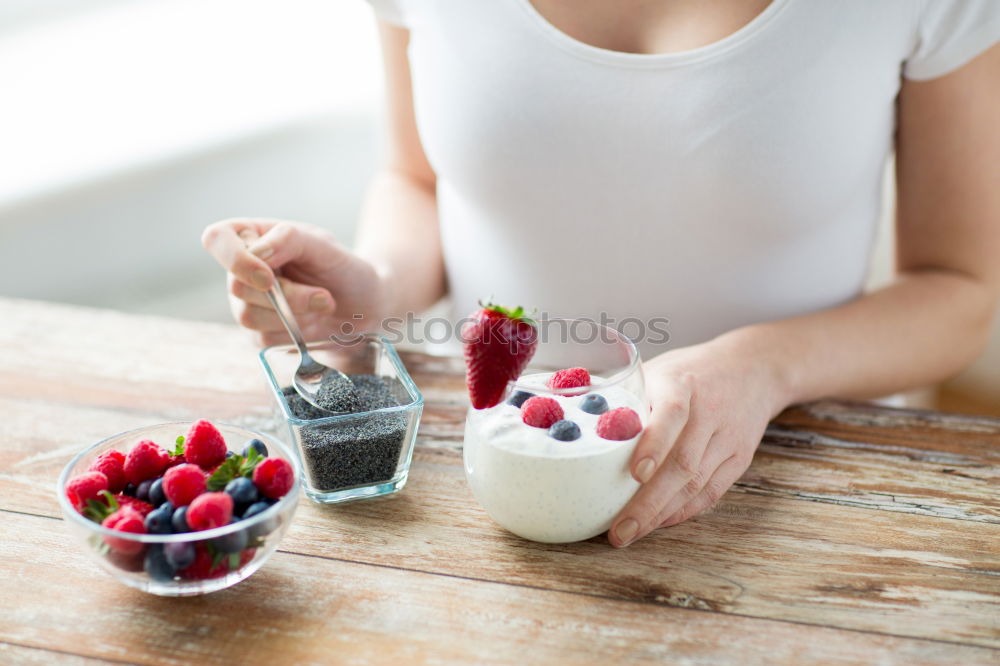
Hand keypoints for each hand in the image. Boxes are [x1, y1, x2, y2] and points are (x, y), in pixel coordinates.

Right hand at [201, 218, 388, 345]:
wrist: (365, 307)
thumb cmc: (344, 269)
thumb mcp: (325, 246)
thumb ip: (290, 240)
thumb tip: (257, 253)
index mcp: (253, 236)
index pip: (217, 239)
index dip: (236, 260)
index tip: (270, 277)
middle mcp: (243, 269)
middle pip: (237, 287)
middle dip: (286, 296)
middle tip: (323, 295)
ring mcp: (247, 303)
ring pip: (248, 317)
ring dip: (294, 315)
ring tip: (322, 304)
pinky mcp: (258, 333)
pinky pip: (264, 340)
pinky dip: (295, 334)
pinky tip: (313, 322)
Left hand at [608, 338, 787, 546]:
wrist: (752, 368)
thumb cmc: (689, 373)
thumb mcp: (658, 370)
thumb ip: (625, 396)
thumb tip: (571, 423)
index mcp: (682, 383)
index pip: (671, 414)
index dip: (654, 444)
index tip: (635, 473)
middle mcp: (709, 411)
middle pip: (683, 461)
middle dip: (649, 501)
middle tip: (619, 529)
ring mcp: (728, 437)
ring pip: (696, 483)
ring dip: (661, 513)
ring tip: (630, 533)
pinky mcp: (740, 458)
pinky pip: (711, 492)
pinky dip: (683, 511)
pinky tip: (659, 522)